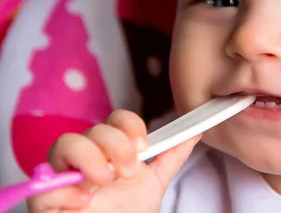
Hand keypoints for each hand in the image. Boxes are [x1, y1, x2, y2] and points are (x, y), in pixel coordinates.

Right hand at [27, 110, 200, 212]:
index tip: (145, 146)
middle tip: (129, 171)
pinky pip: (43, 187)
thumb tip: (194, 133)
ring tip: (105, 180)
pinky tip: (84, 200)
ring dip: (89, 158)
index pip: (114, 120)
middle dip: (116, 146)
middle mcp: (84, 159)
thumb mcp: (153, 183)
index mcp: (109, 150)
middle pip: (92, 130)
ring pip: (62, 145)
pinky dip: (66, 191)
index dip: (129, 126)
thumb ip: (171, 156)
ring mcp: (62, 179)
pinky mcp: (45, 204)